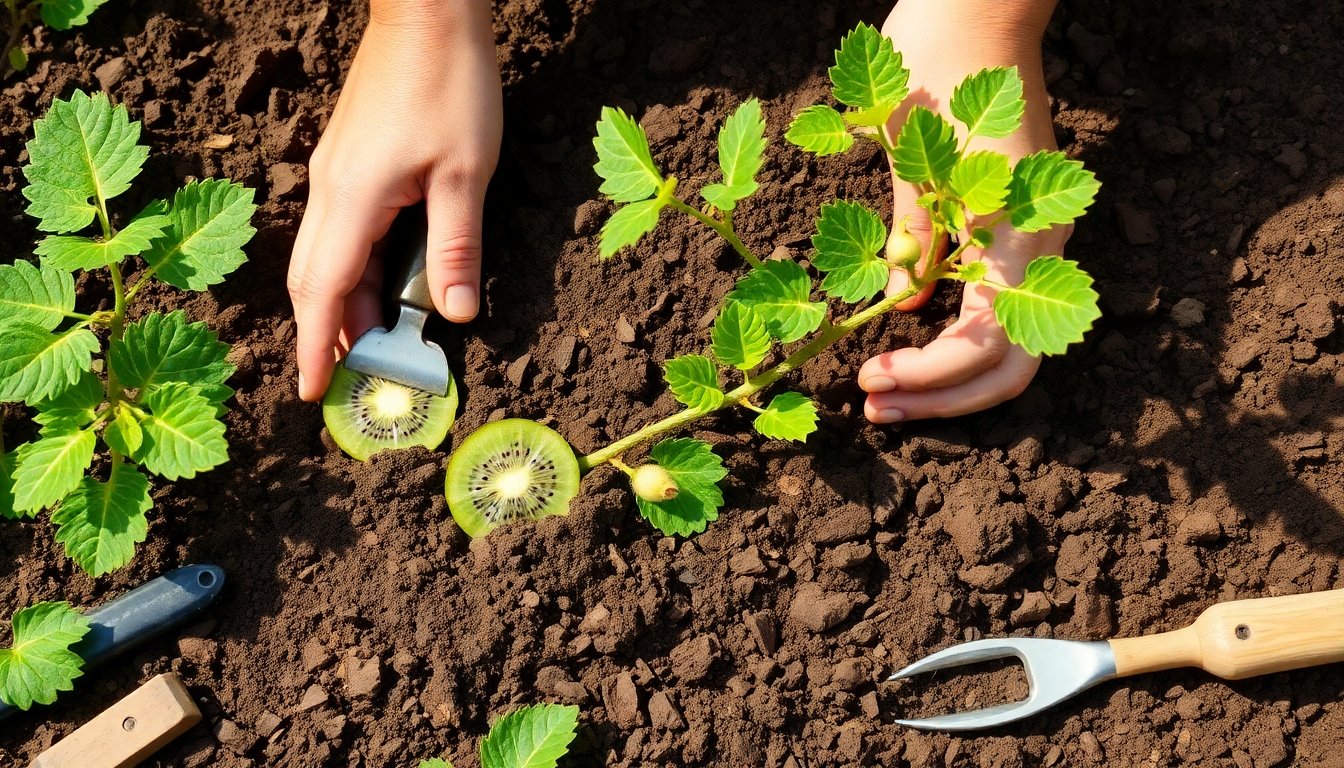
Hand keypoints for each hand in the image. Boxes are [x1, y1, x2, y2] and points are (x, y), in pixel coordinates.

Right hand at [288, 0, 501, 400]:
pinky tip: (386, 281)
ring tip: (379, 341)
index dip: (317, 348)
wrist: (427, 11)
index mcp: (352, 200)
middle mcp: (331, 191)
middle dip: (330, 333)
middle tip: (354, 379)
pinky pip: (342, 231)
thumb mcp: (465, 175)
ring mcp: (337, 174)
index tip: (311, 393)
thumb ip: (456, 250)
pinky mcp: (351, 161)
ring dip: (348, 302)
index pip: (323, 292)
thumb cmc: (449, 85)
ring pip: (328, 256)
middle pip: (315, 280)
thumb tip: (456, 316)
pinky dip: (356, 268)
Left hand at [860, 0, 1064, 422]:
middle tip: (874, 409)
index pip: (980, 346)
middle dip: (940, 400)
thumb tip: (905, 307)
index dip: (926, 379)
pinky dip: (958, 341)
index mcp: (1018, 234)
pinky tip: (911, 345)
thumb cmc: (936, 67)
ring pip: (1007, 347)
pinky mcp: (1018, 230)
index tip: (868, 381)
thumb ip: (914, 240)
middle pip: (1006, 367)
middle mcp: (1040, 248)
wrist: (979, 5)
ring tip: (885, 392)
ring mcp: (1036, 240)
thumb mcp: (911, 159)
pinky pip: (999, 311)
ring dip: (948, 380)